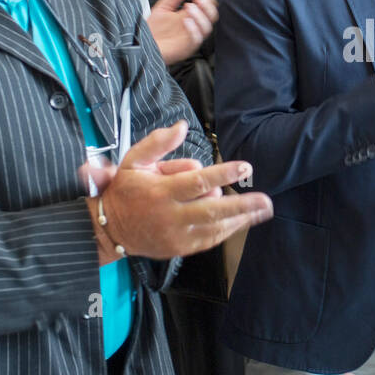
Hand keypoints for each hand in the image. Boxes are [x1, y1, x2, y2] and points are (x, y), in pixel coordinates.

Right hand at [86, 121, 271, 262]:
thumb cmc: (125, 190)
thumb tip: (182, 127)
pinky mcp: (180, 248)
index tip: (244, 167)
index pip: (196, 182)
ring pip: (214, 227)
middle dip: (241, 205)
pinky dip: (227, 230)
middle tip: (265, 200)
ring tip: (262, 210)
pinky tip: (243, 221)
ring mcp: (177, 235)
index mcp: (160, 191)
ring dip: (241, 219)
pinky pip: (209, 239)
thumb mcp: (133, 160)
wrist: (109, 229)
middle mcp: (170, 215)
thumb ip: (158, 142)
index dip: (223, 174)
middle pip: (212, 210)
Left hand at [147, 0, 217, 65]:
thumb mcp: (164, 7)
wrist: (144, 45)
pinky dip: (193, 29)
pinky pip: (196, 39)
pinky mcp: (186, 48)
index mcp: (190, 17)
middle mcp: (193, 27)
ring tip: (188, 7)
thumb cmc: (154, 31)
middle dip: (207, 5)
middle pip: (212, 16)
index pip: (208, 6)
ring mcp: (190, 37)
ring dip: (200, 15)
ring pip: (206, 28)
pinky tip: (186, 21)